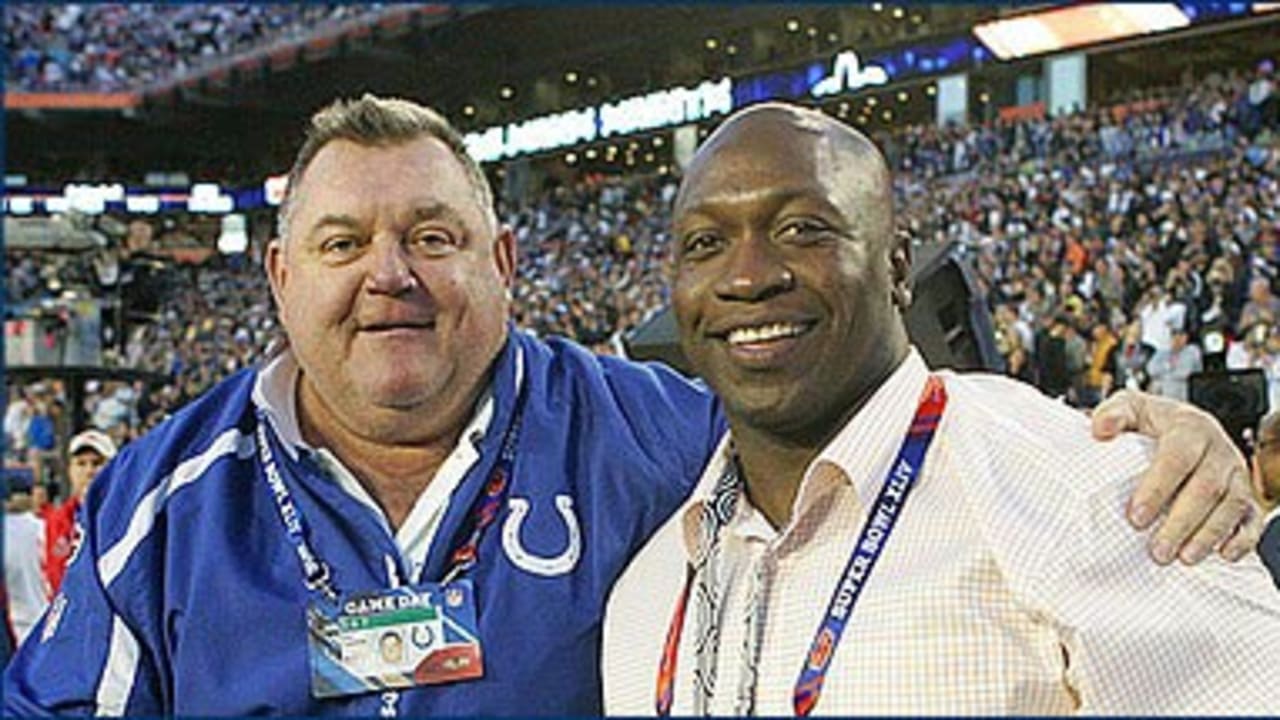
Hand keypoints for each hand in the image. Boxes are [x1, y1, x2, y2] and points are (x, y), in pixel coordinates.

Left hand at [1092, 389, 1260, 564]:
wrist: (1179, 424)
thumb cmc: (1151, 422)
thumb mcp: (1130, 408)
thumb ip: (1113, 414)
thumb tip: (1100, 429)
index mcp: (1189, 426)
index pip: (1176, 458)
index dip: (1157, 488)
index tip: (1136, 516)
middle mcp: (1218, 449)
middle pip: (1206, 487)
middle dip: (1181, 522)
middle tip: (1158, 551)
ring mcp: (1235, 473)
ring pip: (1231, 505)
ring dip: (1209, 535)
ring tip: (1184, 558)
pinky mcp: (1246, 494)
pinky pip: (1252, 517)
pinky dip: (1243, 538)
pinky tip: (1224, 554)